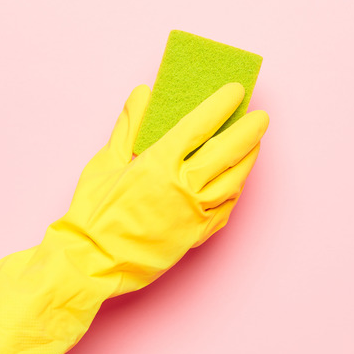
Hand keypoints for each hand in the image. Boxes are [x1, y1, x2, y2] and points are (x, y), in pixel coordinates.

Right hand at [0, 82, 268, 353]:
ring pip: (233, 181)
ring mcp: (193, 213)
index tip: (235, 91)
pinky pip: (225, 208)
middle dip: (249, 131)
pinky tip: (236, 181)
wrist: (92, 261)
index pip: (199, 125)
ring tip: (253, 145)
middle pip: (227, 151)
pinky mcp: (196, 235)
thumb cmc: (94, 213)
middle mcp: (182, 187)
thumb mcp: (105, 162)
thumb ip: (128, 126)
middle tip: (261, 117)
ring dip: (247, 160)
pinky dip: (234, 191)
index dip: (220, 105)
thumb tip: (142, 94)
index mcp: (157, 164)